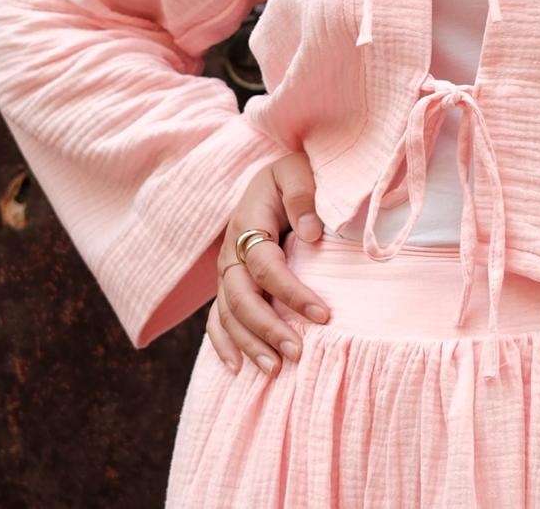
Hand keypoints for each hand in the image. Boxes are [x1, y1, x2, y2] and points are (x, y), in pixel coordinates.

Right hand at [205, 151, 331, 374]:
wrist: (275, 174)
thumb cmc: (293, 173)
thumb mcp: (298, 171)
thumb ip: (303, 196)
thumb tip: (310, 234)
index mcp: (248, 223)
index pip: (266, 266)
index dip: (292, 293)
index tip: (322, 315)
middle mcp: (232, 252)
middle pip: (240, 297)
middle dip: (267, 328)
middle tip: (297, 353)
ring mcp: (227, 271)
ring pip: (228, 314)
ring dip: (249, 343)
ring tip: (275, 370)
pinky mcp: (229, 284)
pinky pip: (217, 318)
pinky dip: (223, 343)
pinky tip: (237, 368)